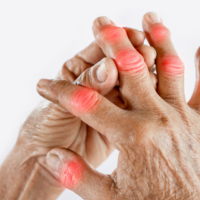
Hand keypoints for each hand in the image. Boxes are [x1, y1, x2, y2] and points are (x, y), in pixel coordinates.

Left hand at [19, 21, 156, 185]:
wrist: (44, 162)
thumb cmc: (43, 128)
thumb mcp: (59, 105)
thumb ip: (84, 87)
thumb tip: (109, 67)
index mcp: (78, 70)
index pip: (100, 50)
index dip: (116, 41)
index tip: (134, 37)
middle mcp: (97, 83)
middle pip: (120, 65)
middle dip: (135, 58)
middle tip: (148, 56)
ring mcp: (109, 101)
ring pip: (132, 85)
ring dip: (144, 79)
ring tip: (155, 79)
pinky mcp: (119, 121)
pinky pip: (135, 108)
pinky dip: (146, 101)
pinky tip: (156, 99)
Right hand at [38, 13, 199, 199]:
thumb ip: (77, 176)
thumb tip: (49, 156)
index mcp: (131, 138)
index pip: (86, 104)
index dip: (60, 92)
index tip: (43, 84)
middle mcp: (158, 120)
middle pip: (131, 71)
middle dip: (112, 43)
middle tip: (101, 22)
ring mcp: (184, 118)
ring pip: (170, 71)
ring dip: (160, 41)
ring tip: (149, 18)